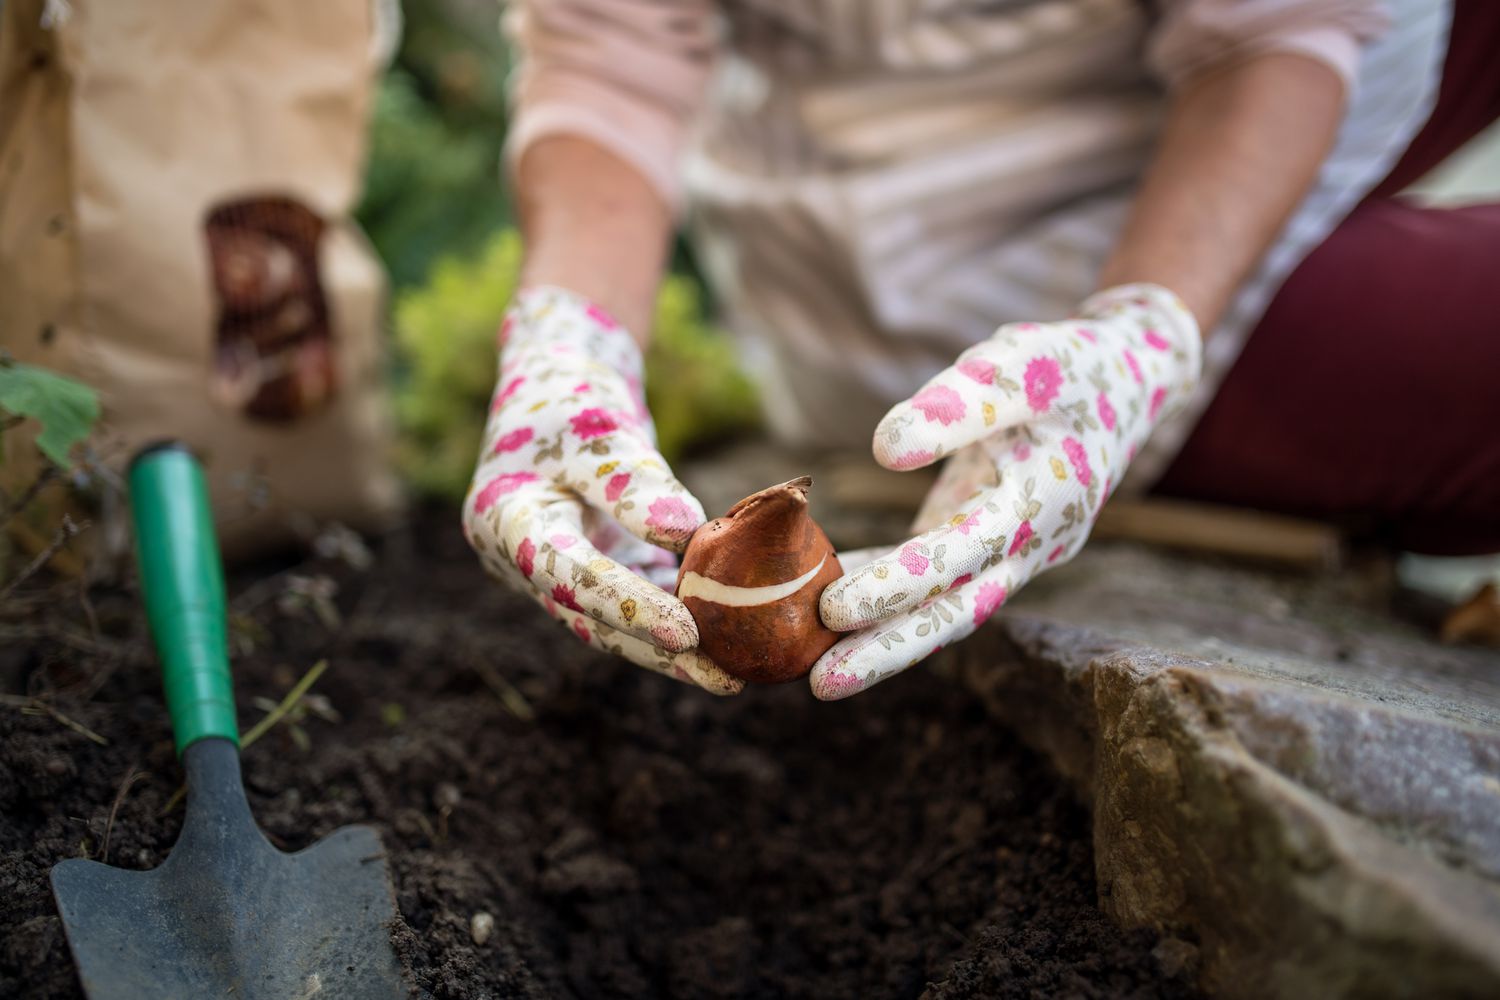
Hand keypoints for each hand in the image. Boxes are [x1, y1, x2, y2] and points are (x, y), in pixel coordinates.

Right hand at [463, 286, 742, 694]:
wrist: (554, 379)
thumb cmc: (570, 395)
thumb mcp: (601, 426)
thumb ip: (634, 483)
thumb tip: (688, 536)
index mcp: (505, 521)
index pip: (571, 575)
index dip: (630, 607)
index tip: (688, 633)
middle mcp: (521, 558)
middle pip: (593, 618)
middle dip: (658, 652)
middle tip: (724, 680)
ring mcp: (552, 568)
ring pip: (613, 620)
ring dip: (670, 649)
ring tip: (734, 673)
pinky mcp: (589, 564)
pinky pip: (633, 597)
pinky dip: (675, 612)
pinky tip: (726, 635)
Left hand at [812, 284, 1200, 699]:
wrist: (1125, 381)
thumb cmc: (1069, 367)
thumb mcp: (1022, 364)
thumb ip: (959, 405)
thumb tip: (886, 449)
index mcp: (1042, 504)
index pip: (962, 554)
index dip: (900, 583)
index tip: (837, 605)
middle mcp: (1028, 545)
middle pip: (954, 611)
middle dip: (888, 650)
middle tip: (820, 685)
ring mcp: (1009, 552)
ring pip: (943, 608)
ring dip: (883, 640)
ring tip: (814, 671)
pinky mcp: (985, 541)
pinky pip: (932, 579)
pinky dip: (883, 588)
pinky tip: (823, 599)